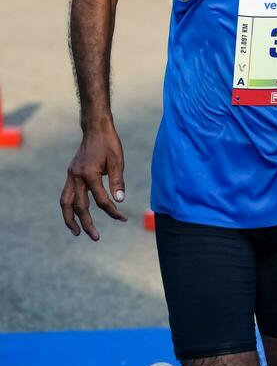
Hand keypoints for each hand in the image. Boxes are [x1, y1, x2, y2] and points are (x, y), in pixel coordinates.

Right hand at [60, 125, 126, 240]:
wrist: (96, 128)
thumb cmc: (109, 143)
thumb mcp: (118, 161)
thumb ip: (118, 182)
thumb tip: (119, 201)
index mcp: (89, 174)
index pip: (101, 200)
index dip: (112, 211)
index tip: (123, 218)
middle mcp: (76, 176)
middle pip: (78, 207)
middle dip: (86, 223)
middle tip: (96, 237)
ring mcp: (71, 175)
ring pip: (65, 202)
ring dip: (69, 219)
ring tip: (76, 232)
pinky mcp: (71, 174)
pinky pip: (66, 194)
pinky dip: (69, 206)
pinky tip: (76, 214)